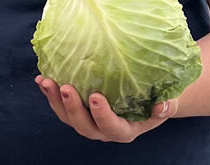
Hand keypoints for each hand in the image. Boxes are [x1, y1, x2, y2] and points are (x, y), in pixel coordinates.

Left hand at [35, 76, 174, 142]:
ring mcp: (88, 120)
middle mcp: (103, 129)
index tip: (95, 97)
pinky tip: (41, 79)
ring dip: (54, 100)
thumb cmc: (157, 99)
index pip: (111, 127)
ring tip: (46, 82)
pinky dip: (49, 93)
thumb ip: (166, 106)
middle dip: (72, 108)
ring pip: (67, 117)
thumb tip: (162, 106)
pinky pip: (60, 105)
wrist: (147, 99)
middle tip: (65, 88)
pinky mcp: (77, 110)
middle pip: (84, 126)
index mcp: (124, 130)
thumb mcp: (168, 102)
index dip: (102, 115)